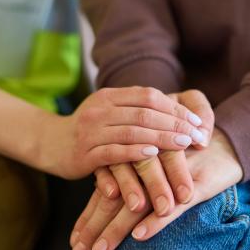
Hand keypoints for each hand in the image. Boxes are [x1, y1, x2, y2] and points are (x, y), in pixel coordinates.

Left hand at [70, 128, 242, 249]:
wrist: (227, 144)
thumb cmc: (190, 154)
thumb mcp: (160, 163)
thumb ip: (134, 173)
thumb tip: (107, 193)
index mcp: (136, 161)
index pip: (108, 191)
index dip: (90, 216)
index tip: (76, 239)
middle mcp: (148, 165)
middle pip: (116, 199)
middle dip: (96, 227)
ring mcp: (170, 174)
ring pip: (139, 204)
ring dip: (118, 228)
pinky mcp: (194, 184)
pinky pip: (173, 204)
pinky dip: (157, 219)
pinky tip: (140, 234)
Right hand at [90, 90, 214, 216]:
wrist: (51, 144)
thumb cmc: (91, 129)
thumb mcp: (110, 110)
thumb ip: (136, 107)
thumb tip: (178, 111)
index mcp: (109, 96)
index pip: (149, 96)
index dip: (176, 107)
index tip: (197, 121)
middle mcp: (100, 110)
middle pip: (144, 113)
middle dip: (175, 123)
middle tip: (198, 135)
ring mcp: (91, 131)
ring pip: (132, 131)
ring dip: (162, 137)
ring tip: (185, 144)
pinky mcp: (85, 154)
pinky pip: (114, 151)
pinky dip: (135, 151)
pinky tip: (154, 153)